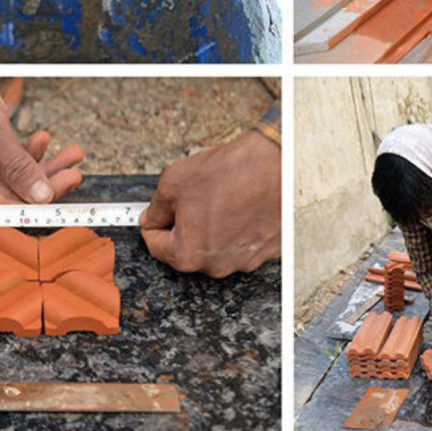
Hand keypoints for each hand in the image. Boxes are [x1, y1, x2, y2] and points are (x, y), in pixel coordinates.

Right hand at [0, 78, 83, 203]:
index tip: (62, 197)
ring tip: (72, 154)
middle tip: (73, 173)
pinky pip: (15, 161)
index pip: (0, 207)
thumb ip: (17, 167)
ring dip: (46, 165)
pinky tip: (45, 138)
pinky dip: (32, 152)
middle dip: (47, 182)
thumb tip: (42, 197)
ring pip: (19, 178)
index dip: (32, 206)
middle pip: (13, 194)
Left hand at [139, 130, 279, 276]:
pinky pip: (242, 242)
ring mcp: (244, 261)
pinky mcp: (266, 251)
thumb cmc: (231, 172)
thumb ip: (156, 207)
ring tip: (223, 197)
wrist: (279, 165)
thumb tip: (151, 217)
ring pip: (216, 245)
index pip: (155, 245)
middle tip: (195, 197)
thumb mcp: (175, 181)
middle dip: (186, 224)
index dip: (154, 222)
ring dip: (213, 226)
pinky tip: (242, 205)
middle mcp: (216, 265)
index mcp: (188, 254)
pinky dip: (238, 227)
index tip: (160, 210)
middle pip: (187, 247)